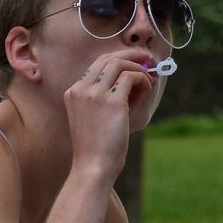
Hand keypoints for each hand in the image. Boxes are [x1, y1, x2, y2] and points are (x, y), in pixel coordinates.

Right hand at [63, 50, 155, 181]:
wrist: (93, 168)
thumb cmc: (97, 149)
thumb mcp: (96, 118)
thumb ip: (109, 96)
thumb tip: (136, 75)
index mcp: (73, 93)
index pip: (96, 65)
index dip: (118, 59)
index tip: (133, 61)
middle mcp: (81, 90)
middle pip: (107, 58)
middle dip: (130, 55)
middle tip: (147, 58)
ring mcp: (95, 94)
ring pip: (119, 64)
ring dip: (138, 67)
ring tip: (149, 78)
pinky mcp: (112, 102)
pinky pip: (131, 77)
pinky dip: (143, 79)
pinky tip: (148, 88)